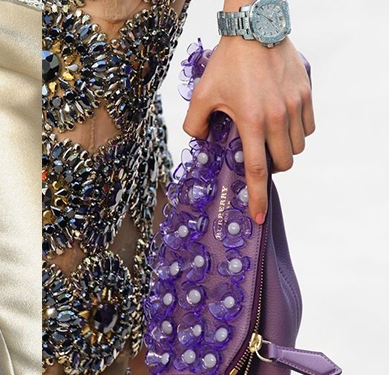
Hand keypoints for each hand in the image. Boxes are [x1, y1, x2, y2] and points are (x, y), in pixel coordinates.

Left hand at [183, 37, 313, 223]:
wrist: (253, 28)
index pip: (258, 171)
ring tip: (267, 138)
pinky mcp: (306, 94)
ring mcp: (296, 106)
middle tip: (257, 158)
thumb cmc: (226, 63)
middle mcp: (278, 117)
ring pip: (298, 147)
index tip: (257, 217)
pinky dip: (296, 135)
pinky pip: (308, 129)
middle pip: (283, 163)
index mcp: (251, 122)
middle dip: (271, 169)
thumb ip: (195, 125)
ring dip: (283, 152)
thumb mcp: (201, 95)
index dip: (257, 197)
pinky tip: (281, 124)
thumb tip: (202, 142)